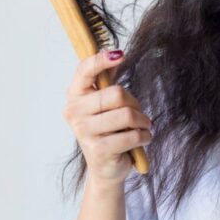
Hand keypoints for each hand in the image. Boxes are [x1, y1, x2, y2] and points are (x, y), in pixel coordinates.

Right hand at [61, 50, 152, 186]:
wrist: (105, 167)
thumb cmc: (107, 129)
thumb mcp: (105, 102)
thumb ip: (107, 78)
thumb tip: (115, 53)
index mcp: (74, 95)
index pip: (85, 70)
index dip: (102, 60)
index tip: (120, 54)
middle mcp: (74, 112)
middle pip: (116, 94)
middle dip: (135, 103)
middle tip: (139, 113)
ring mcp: (84, 131)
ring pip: (127, 115)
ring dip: (143, 121)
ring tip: (143, 126)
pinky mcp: (99, 149)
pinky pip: (133, 135)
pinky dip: (145, 136)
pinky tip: (143, 138)